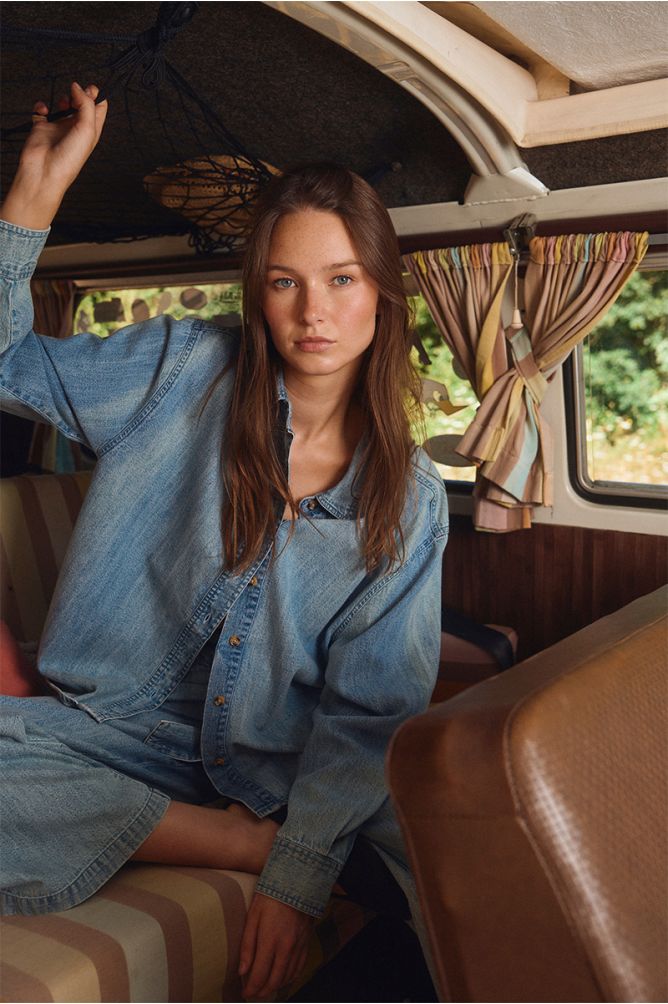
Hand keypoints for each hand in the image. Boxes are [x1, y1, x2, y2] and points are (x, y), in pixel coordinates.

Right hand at [1, 82, 107, 229]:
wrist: (44, 172)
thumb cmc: (69, 158)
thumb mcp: (87, 129)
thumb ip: (86, 104)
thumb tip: (78, 87)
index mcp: (91, 131)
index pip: (99, 108)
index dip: (97, 96)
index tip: (91, 89)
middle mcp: (76, 128)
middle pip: (81, 104)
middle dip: (79, 94)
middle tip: (76, 93)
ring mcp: (59, 127)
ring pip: (63, 104)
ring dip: (63, 98)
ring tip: (63, 102)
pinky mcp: (42, 128)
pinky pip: (41, 111)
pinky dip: (41, 105)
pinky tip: (43, 109)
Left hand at [239, 893, 314, 1000]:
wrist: (298, 882)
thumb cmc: (271, 896)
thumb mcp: (253, 916)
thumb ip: (247, 946)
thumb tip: (242, 971)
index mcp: (270, 941)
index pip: (259, 975)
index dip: (251, 989)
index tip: (244, 993)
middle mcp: (286, 948)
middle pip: (274, 981)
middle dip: (262, 992)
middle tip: (253, 995)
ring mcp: (299, 947)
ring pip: (287, 977)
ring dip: (275, 987)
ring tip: (264, 989)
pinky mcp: (307, 943)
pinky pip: (299, 969)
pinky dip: (289, 979)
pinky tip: (282, 979)